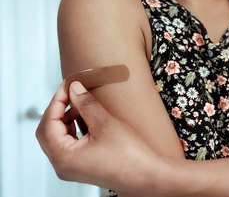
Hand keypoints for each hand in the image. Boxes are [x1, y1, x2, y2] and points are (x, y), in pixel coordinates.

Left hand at [36, 81, 166, 195]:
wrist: (147, 177)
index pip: (48, 123)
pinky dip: (74, 127)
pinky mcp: (82, 166)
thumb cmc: (129, 156)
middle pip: (48, 131)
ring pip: (58, 137)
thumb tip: (74, 88)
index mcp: (63, 157)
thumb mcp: (105, 124)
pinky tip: (86, 116)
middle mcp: (63, 166)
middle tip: (72, 91)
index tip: (68, 84)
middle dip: (59, 109)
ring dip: (66, 117)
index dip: (57, 100)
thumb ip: (86, 104)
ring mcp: (72, 167)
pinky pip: (69, 143)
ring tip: (81, 102)